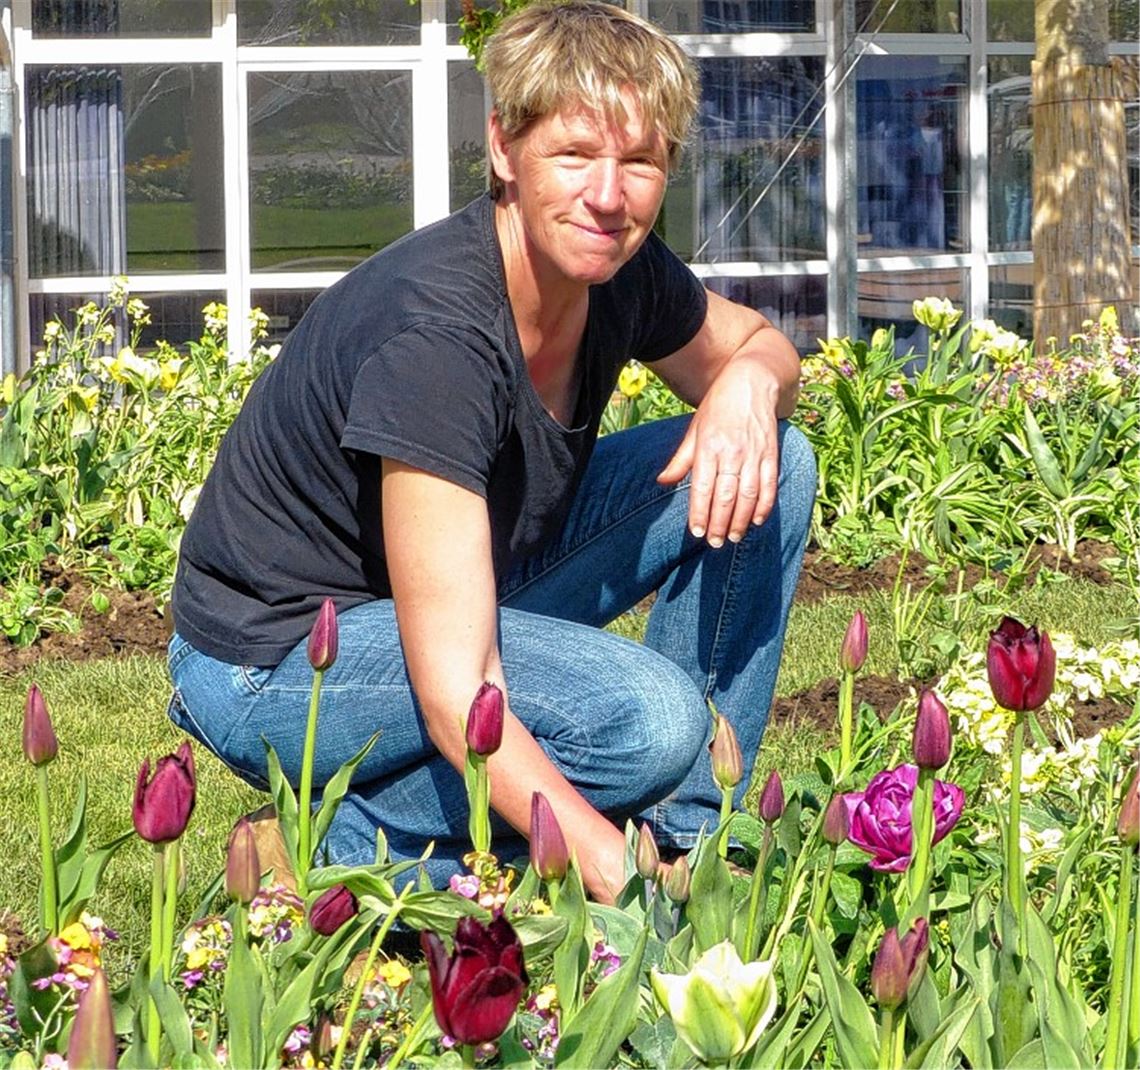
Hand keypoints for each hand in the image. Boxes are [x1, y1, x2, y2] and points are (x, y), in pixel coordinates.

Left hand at [656, 356, 780, 545]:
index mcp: (708, 447)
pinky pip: (769, 485)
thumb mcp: (694, 429)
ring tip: (734, 537)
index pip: (702, 487)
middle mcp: (731, 452)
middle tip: (716, 544)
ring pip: (748, 495)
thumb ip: (681, 459)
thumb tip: (662, 481)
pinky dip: (764, 505)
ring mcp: (754, 453)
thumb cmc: (718, 407)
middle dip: (720, 524)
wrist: (752, 382)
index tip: (697, 533)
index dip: (700, 512)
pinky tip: (756, 521)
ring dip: (741, 520)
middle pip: (725, 496)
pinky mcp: (772, 453)